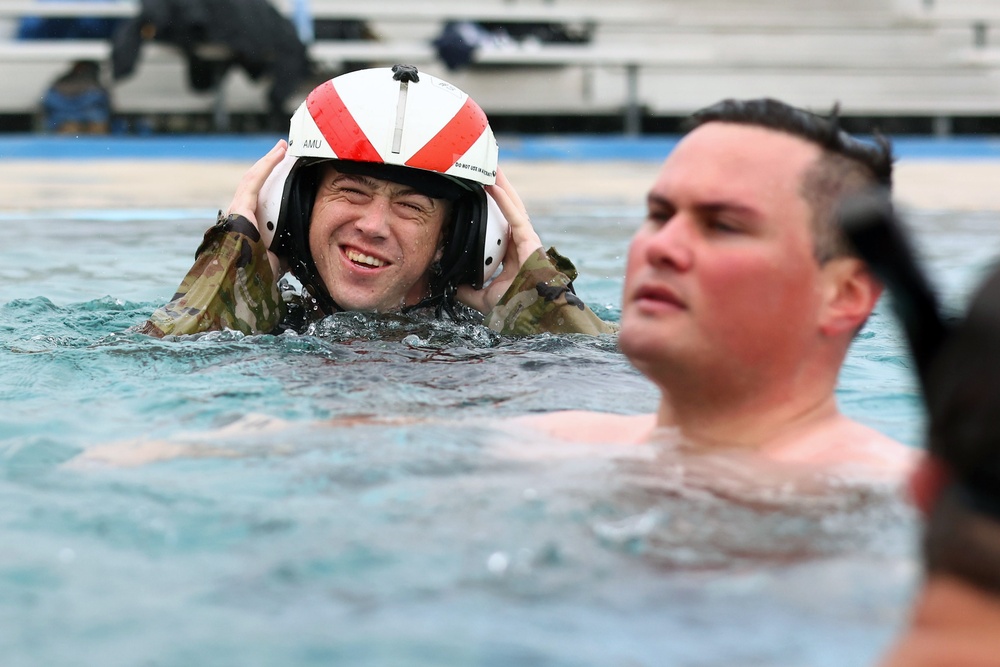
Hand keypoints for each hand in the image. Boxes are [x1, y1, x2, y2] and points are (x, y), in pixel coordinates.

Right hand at [227, 139, 287, 278]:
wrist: (244, 289)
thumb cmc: (257, 281)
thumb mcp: (277, 262)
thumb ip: (285, 251)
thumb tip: (302, 248)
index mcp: (248, 229)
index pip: (259, 202)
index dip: (270, 186)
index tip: (285, 174)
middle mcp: (239, 218)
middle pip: (256, 187)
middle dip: (269, 169)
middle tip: (285, 154)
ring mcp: (236, 212)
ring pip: (253, 180)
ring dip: (269, 162)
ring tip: (283, 148)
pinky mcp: (239, 209)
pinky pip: (253, 182)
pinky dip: (267, 166)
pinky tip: (279, 154)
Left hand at [456, 168, 542, 313]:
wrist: (531, 315)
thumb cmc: (515, 307)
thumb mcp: (483, 298)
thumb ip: (467, 291)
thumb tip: (451, 286)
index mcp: (511, 254)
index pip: (497, 226)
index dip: (488, 209)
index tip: (475, 195)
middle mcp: (520, 244)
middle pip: (506, 210)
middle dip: (496, 190)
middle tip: (483, 171)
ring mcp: (526, 240)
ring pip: (512, 207)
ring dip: (501, 186)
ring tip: (490, 168)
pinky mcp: (529, 240)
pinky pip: (515, 216)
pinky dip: (504, 201)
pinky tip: (494, 186)